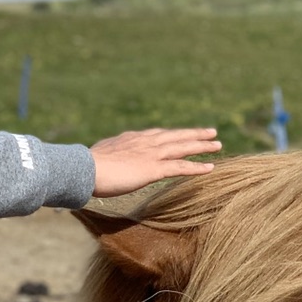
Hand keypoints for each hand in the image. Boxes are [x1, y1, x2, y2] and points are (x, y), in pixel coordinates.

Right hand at [90, 127, 220, 197]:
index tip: (182, 133)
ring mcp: (150, 154)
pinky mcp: (153, 169)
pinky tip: (210, 167)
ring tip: (217, 145)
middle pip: (175, 136)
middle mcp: (144, 142)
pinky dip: (196, 167)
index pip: (157, 135)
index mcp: (131, 139)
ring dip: (201, 146)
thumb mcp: (99, 157)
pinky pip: (180, 167)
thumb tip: (102, 162)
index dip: (172, 135)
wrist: (84, 169)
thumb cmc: (86, 167)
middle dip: (194, 134)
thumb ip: (108, 158)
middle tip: (211, 132)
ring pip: (182, 147)